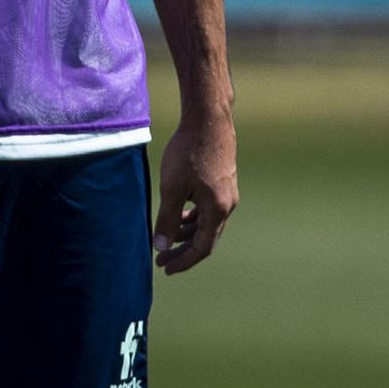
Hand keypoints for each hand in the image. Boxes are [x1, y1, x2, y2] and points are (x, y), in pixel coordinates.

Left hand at [153, 109, 237, 274]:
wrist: (208, 119)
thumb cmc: (188, 152)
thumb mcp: (172, 188)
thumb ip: (167, 219)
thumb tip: (162, 246)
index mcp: (218, 209)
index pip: (202, 247)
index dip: (183, 260)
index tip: (165, 268)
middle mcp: (227, 205)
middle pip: (206, 238)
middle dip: (183, 250)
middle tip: (161, 258)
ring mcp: (227, 193)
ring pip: (207, 223)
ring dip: (187, 233)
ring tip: (166, 238)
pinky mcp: (223, 182)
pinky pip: (209, 209)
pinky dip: (194, 217)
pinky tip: (179, 215)